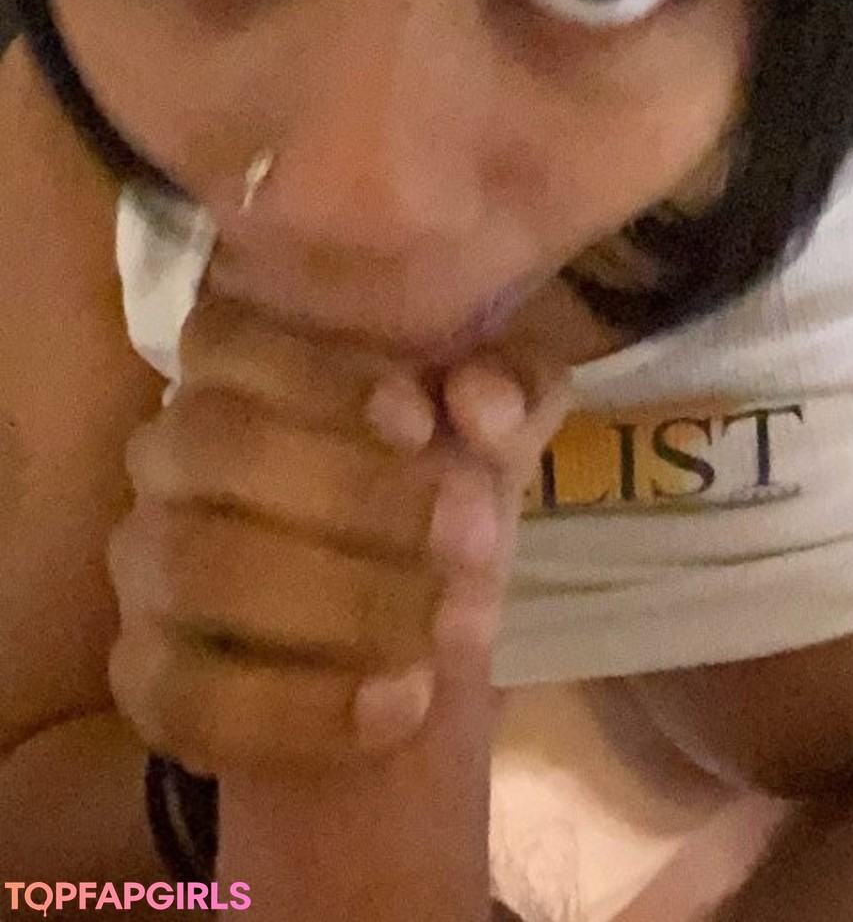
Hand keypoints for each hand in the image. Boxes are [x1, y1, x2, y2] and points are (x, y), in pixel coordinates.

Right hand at [108, 287, 568, 777]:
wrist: (421, 636)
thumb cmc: (441, 487)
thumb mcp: (501, 424)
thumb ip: (513, 384)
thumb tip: (483, 401)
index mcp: (237, 367)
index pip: (226, 336)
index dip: (316, 375)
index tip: (421, 421)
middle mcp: (169, 453)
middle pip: (214, 444)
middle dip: (354, 492)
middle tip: (475, 537)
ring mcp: (146, 566)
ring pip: (199, 567)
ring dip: (341, 600)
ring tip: (453, 627)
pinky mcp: (146, 679)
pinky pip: (188, 697)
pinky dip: (301, 707)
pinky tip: (399, 704)